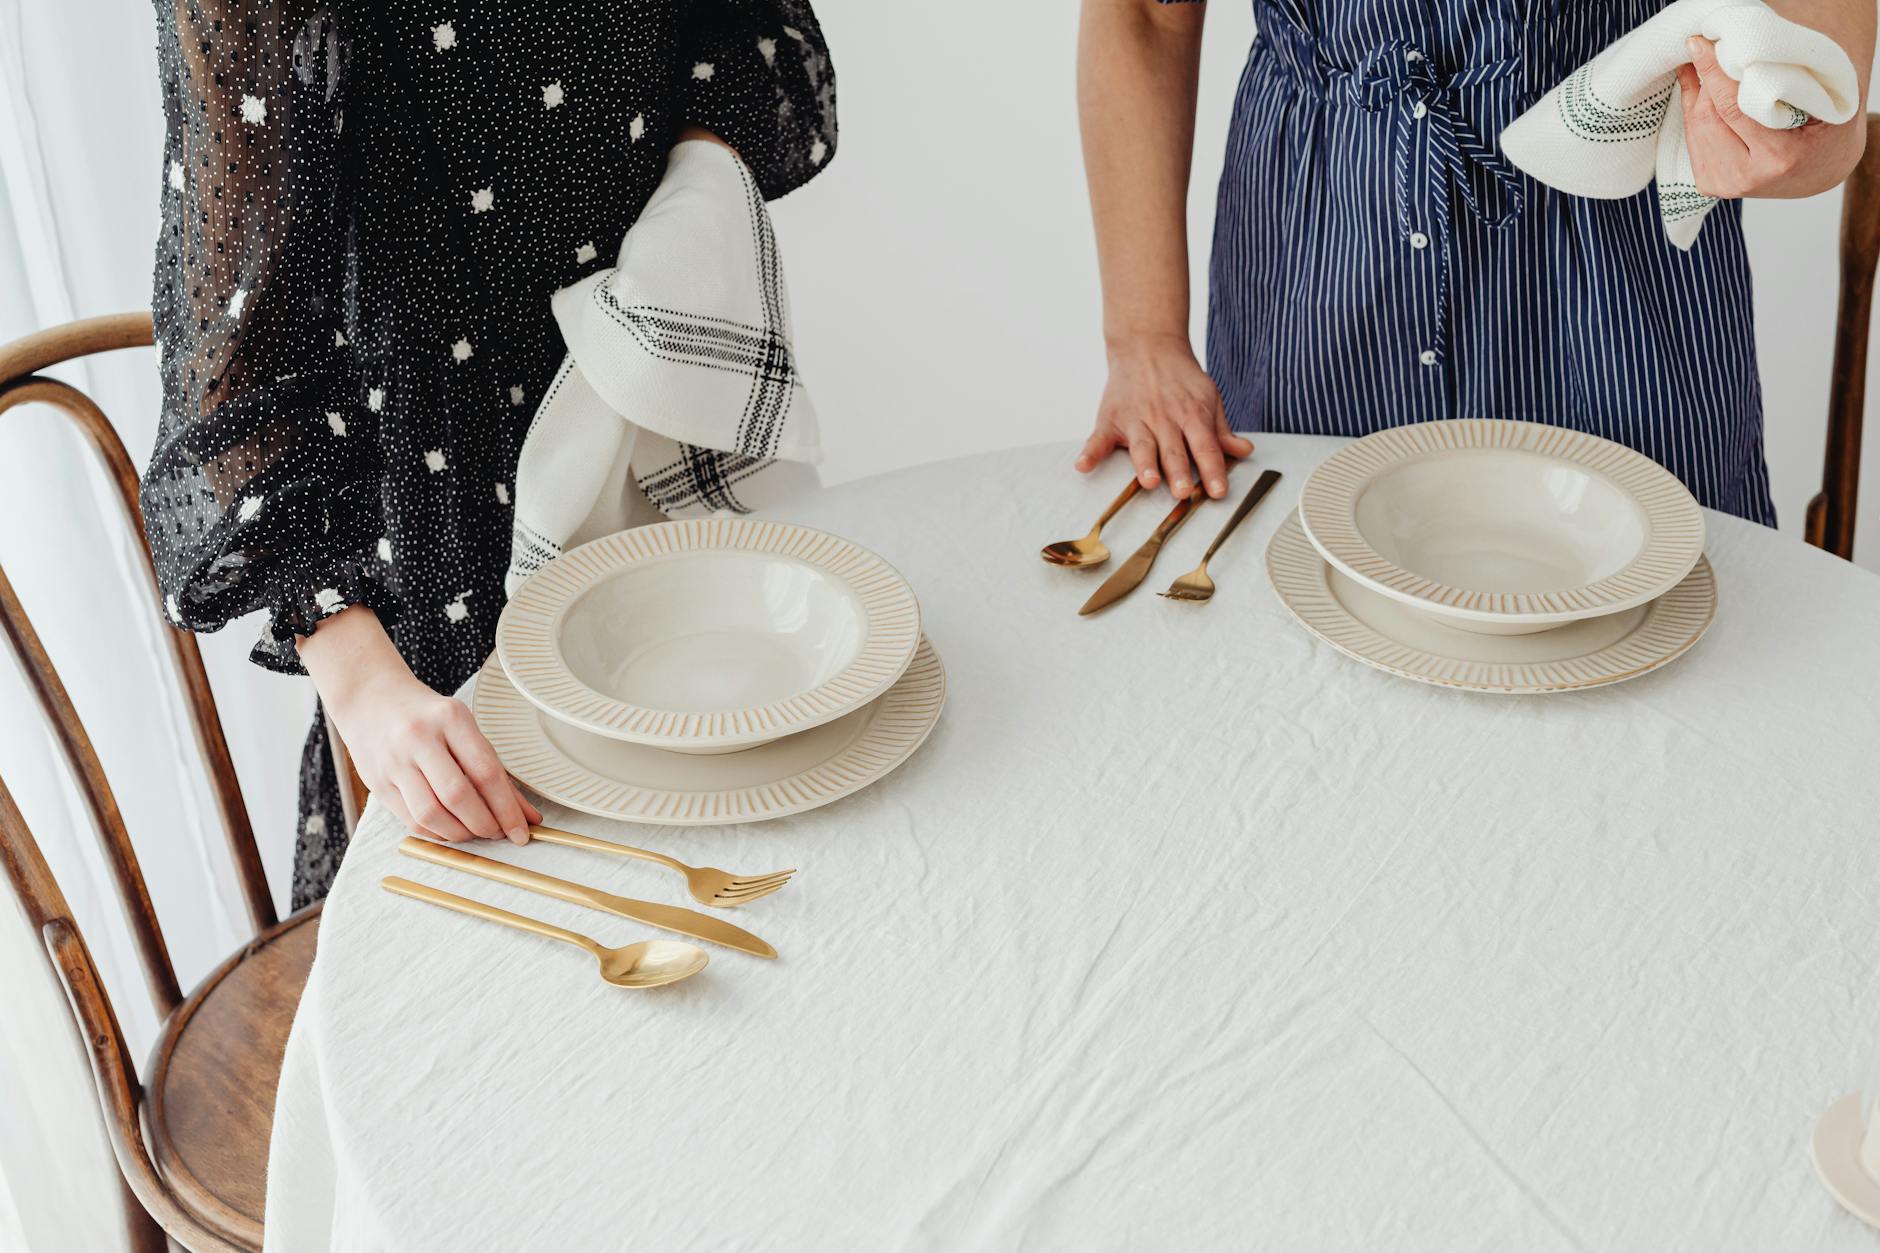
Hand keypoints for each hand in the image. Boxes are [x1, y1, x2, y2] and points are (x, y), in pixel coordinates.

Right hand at [300, 606, 540, 843]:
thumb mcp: (463, 728)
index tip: (522, 831)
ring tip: (475, 832)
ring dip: (460, 833)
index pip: (486, 771)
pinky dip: (437, 833)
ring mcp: (394, 762)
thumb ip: (494, 770)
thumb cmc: (426, 715)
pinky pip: (411, 820)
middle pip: (458, 795)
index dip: (507, 809)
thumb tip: (527, 815)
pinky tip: (450, 830)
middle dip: (485, 824)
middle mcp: (419, 738)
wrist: (370, 698)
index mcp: (450, 718)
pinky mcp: (377, 784)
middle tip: (499, 833)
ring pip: (431, 814)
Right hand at [1076, 334, 1252, 499]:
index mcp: (1192, 414)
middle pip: (1174, 450)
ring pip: (1142, 446)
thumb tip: (1243, 451)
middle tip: (1184, 493)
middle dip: (1179, 472)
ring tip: (1150, 481)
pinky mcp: (1111, 420)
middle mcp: (1164, 418)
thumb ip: (1221, 429)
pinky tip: (1083, 466)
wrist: (1146, 345)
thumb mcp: (1208, 397)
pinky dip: (1090, 452)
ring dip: (1145, 464)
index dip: (1213, 470)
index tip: (1218, 492)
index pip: (1205, 446)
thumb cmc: (1180, 377)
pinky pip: (1098, 439)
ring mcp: (1136, 419)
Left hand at [1678, 36, 1865, 198]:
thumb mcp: (1822, 102)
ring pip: (1696, 128)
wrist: (1819, 172)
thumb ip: (1786, 81)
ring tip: (1705, 69)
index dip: (1713, 73)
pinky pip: (1693, 139)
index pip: (1732, 108)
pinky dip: (1695, 112)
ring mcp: (1724, 184)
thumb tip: (1738, 57)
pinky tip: (1702, 93)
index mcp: (1778, 157)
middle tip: (1706, 50)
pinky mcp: (1710, 184)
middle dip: (1705, 80)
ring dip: (1698, 95)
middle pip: (1707, 118)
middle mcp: (1745, 176)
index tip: (1700, 45)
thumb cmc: (1825, 131)